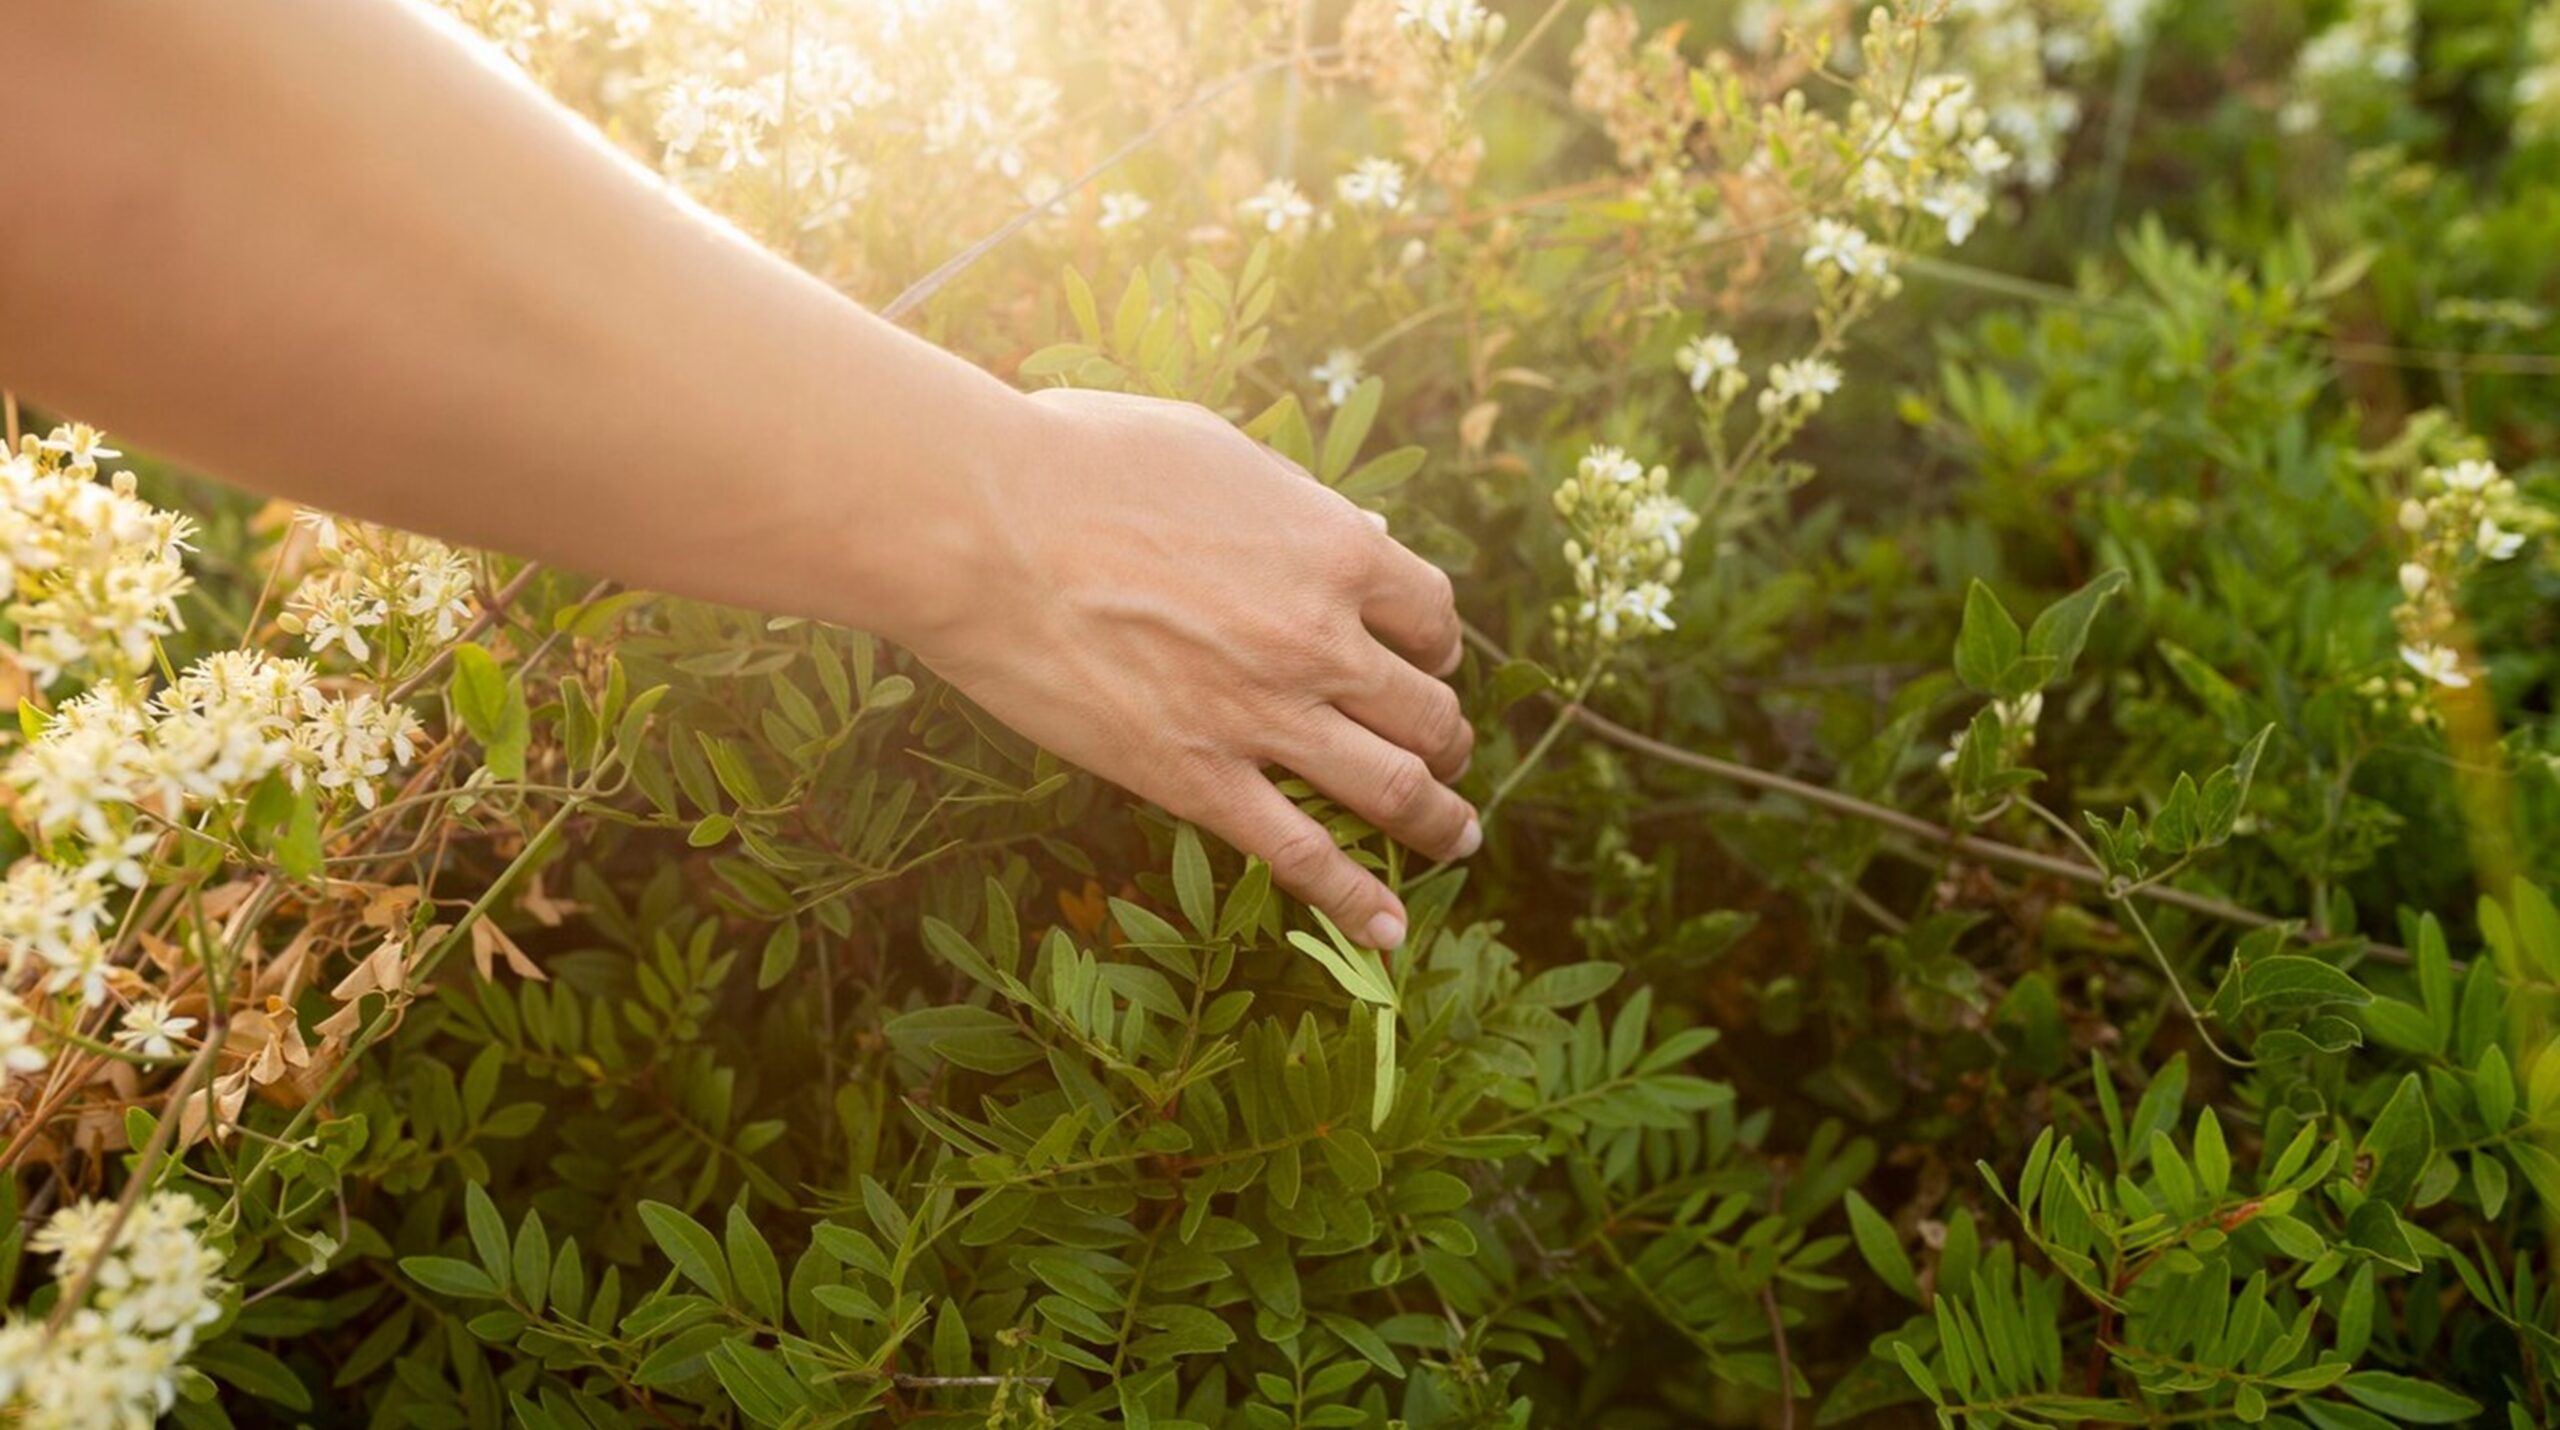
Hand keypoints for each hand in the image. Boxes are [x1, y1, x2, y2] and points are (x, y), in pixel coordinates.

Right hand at [906, 387, 1476, 947]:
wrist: (982, 525)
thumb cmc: (1079, 463)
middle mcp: (1320, 640)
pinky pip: (1301, 856)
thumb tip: (1358, 536)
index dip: (1439, 644)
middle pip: (1428, 710)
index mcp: (1332, 550)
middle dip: (1448, 738)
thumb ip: (1295, 502)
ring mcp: (1264, 717)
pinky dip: (1356, 900)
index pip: (1432, 614)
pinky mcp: (1197, 780)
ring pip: (1394, 790)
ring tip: (1454, 840)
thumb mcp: (1215, 449)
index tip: (1428, 658)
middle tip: (1446, 753)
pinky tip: (1387, 931)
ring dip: (1438, 821)